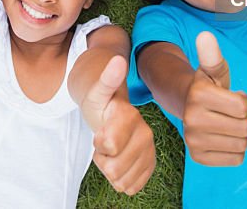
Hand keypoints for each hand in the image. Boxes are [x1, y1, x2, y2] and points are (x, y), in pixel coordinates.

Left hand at [81, 56, 154, 194]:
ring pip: (121, 181)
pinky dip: (121, 180)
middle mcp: (144, 133)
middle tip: (102, 143)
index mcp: (130, 115)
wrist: (111, 107)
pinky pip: (132, 187)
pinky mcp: (149, 164)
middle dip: (102, 159)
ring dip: (110, 170)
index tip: (99, 131)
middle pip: (114, 169)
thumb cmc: (100, 99)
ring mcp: (148, 150)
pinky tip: (119, 163)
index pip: (109, 144)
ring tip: (110, 151)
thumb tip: (117, 60)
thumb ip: (107, 79)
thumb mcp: (97, 89)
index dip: (99, 143)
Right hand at [182, 32, 246, 166]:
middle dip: (244, 118)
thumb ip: (211, 54)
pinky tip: (223, 138)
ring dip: (240, 134)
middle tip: (229, 112)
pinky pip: (236, 160)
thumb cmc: (208, 86)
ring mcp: (193, 140)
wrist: (187, 106)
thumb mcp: (212, 69)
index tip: (230, 96)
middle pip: (245, 126)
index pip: (243, 106)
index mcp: (198, 94)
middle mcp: (191, 119)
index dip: (242, 100)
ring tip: (226, 124)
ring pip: (242, 144)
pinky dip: (236, 150)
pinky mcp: (197, 157)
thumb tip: (205, 35)